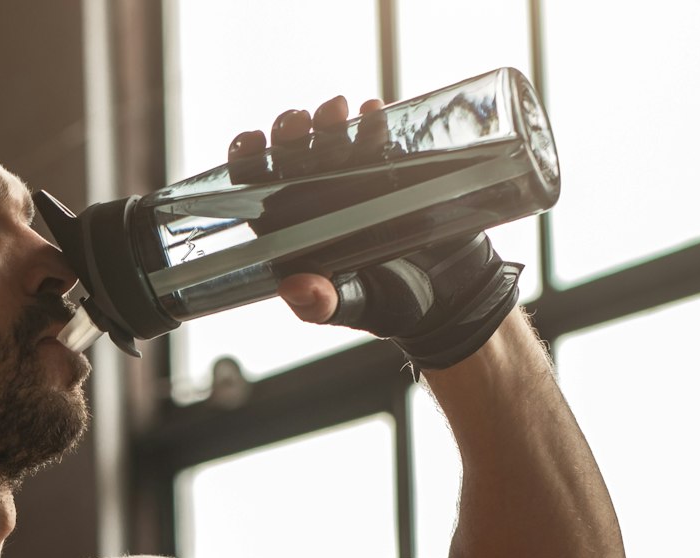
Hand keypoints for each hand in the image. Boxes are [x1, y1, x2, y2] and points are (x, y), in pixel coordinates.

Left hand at [257, 94, 382, 324]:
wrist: (451, 295)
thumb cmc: (390, 304)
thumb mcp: (351, 307)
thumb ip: (320, 304)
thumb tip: (291, 288)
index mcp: (297, 230)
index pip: (259, 190)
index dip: (249, 162)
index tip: (253, 141)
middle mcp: (320, 200)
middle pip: (293, 157)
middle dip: (290, 133)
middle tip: (299, 121)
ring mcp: (356, 182)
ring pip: (332, 141)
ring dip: (329, 120)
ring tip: (337, 109)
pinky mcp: (393, 172)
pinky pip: (378, 141)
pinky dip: (373, 123)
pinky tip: (371, 110)